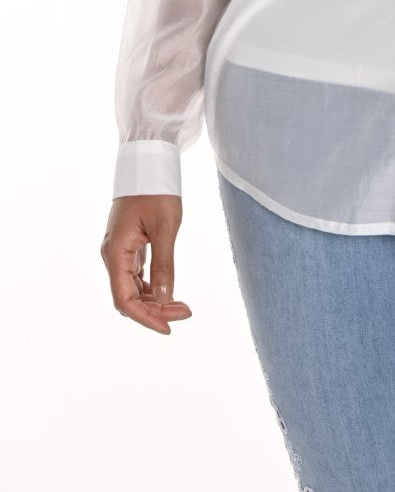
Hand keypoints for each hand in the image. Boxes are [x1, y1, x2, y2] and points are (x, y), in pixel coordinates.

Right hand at [100, 195, 193, 334]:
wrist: (148, 163)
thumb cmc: (156, 190)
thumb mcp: (165, 228)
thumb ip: (164, 264)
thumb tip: (164, 298)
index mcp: (116, 253)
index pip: (124, 299)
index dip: (145, 318)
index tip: (168, 327)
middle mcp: (113, 255)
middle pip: (128, 297)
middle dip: (154, 310)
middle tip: (185, 312)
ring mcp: (120, 251)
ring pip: (132, 288)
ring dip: (154, 300)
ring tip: (181, 305)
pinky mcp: (129, 246)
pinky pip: (136, 275)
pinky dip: (151, 287)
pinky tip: (167, 290)